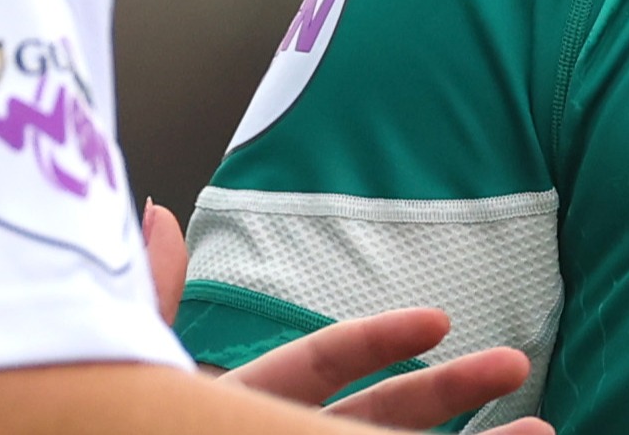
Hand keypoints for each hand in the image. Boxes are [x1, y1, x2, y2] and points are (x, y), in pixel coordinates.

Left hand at [147, 199, 546, 431]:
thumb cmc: (113, 429)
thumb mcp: (137, 378)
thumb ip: (152, 302)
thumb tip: (159, 215)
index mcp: (233, 411)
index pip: (318, 366)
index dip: (379, 342)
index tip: (438, 322)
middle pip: (377, 418)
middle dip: (449, 393)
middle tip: (515, 369)